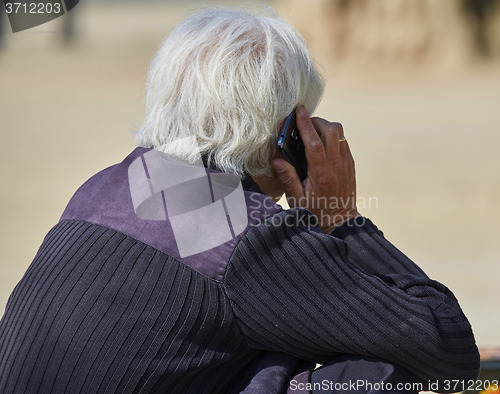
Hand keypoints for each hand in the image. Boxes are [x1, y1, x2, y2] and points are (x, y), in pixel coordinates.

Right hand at [271, 106, 359, 232]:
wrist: (341, 222)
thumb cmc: (316, 212)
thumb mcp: (297, 199)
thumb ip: (287, 177)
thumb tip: (276, 159)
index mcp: (321, 173)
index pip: (314, 142)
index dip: (305, 124)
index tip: (298, 111)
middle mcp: (336, 165)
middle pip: (330, 130)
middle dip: (316, 121)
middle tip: (302, 123)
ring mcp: (346, 163)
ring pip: (339, 133)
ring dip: (325, 127)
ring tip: (311, 132)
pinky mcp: (350, 164)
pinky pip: (342, 141)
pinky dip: (331, 136)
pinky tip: (321, 144)